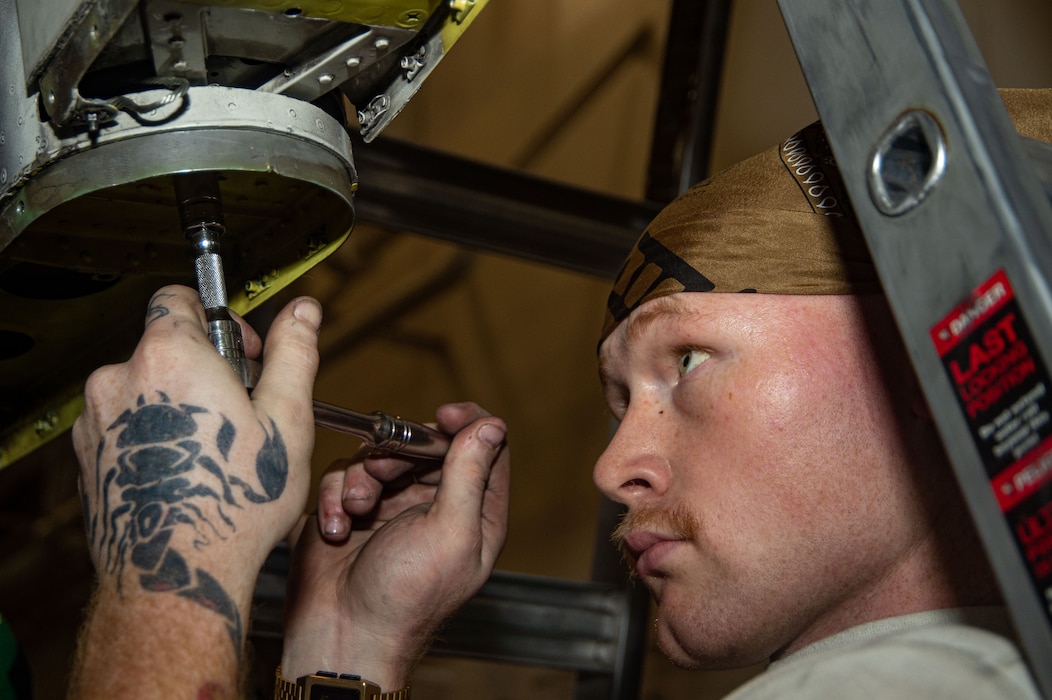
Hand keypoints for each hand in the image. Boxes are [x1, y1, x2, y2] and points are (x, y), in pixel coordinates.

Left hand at [71, 285, 320, 666]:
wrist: (173, 574)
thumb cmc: (232, 504)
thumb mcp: (286, 421)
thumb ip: (294, 354)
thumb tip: (304, 311)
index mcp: (170, 355)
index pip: (180, 296)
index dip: (221, 320)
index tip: (245, 356)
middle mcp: (120, 378)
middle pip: (165, 345)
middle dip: (205, 368)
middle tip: (241, 414)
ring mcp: (96, 418)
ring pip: (145, 388)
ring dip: (178, 404)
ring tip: (213, 452)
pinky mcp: (87, 454)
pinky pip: (125, 424)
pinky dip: (153, 436)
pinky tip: (184, 473)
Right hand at [280, 402, 509, 688]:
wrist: (342, 636)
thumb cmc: (406, 598)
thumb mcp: (451, 531)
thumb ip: (469, 474)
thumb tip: (492, 425)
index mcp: (475, 511)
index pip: (485, 446)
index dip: (466, 423)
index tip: (441, 416)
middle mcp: (436, 503)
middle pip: (425, 443)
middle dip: (399, 452)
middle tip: (383, 470)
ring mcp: (392, 505)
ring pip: (380, 455)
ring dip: (362, 477)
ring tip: (356, 509)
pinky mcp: (350, 510)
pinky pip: (342, 477)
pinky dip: (335, 497)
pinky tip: (335, 528)